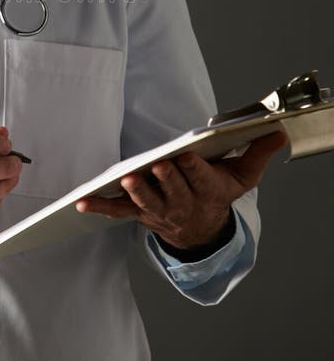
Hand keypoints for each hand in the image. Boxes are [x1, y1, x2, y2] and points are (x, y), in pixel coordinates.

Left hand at [75, 128, 287, 251]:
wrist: (202, 230)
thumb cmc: (220, 193)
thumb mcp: (243, 175)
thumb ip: (259, 152)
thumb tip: (279, 130)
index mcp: (207, 192)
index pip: (201, 180)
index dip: (194, 170)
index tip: (187, 156)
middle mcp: (182, 204)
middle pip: (173, 193)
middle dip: (166, 180)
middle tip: (157, 167)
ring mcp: (158, 211)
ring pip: (147, 203)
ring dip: (137, 193)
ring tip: (128, 181)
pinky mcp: (138, 213)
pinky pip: (117, 212)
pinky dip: (100, 207)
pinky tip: (82, 203)